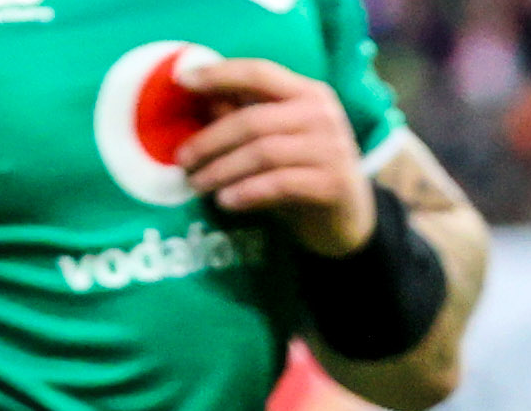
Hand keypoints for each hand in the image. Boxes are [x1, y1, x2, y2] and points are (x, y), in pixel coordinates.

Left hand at [173, 57, 373, 256]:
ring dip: (222, 170)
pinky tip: (225, 201)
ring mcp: (330, 149)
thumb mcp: (274, 140)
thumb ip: (244, 115)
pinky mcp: (331, 184)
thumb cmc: (302, 173)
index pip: (259, 73)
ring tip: (197, 184)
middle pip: (253, 120)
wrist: (348, 218)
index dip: (220, 74)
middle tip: (182, 160)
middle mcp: (321, 115)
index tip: (183, 80)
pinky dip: (246, 193)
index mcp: (307, 93)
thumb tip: (201, 97)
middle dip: (211, 140)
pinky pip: (279, 185)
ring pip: (263, 153)